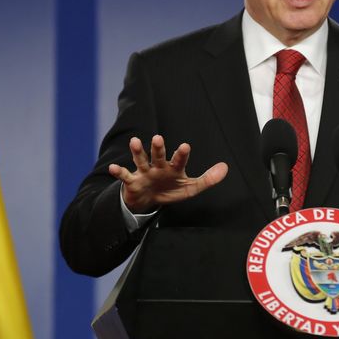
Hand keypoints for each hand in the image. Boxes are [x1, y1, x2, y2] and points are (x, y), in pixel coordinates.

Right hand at [108, 135, 227, 212]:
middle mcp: (158, 167)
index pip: (178, 160)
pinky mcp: (132, 182)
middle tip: (158, 138)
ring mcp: (144, 173)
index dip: (182, 154)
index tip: (186, 146)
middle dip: (158, 148)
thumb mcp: (191, 187)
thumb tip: (225, 168)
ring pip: (141, 160)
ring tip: (134, 142)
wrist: (149, 200)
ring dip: (137, 152)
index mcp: (173, 168)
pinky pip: (125, 176)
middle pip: (158, 155)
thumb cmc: (171, 189)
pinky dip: (118, 172)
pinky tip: (112, 169)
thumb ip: (208, 179)